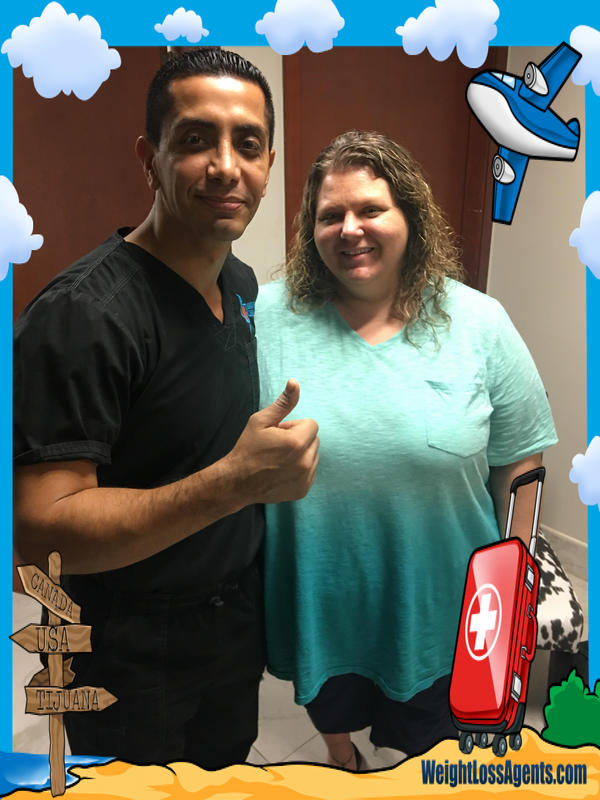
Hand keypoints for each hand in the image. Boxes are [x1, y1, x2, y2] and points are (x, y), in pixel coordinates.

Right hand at [228, 379, 318, 504]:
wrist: (237, 482)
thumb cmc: (247, 448)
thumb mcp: (261, 421)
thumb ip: (283, 403)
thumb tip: (295, 382)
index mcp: (297, 442)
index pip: (311, 424)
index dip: (293, 426)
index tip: (278, 434)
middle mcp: (305, 461)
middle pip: (314, 439)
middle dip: (299, 439)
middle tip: (277, 446)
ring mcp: (305, 478)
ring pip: (313, 455)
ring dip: (301, 454)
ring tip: (279, 459)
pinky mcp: (303, 490)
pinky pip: (310, 472)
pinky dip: (299, 469)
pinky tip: (281, 471)